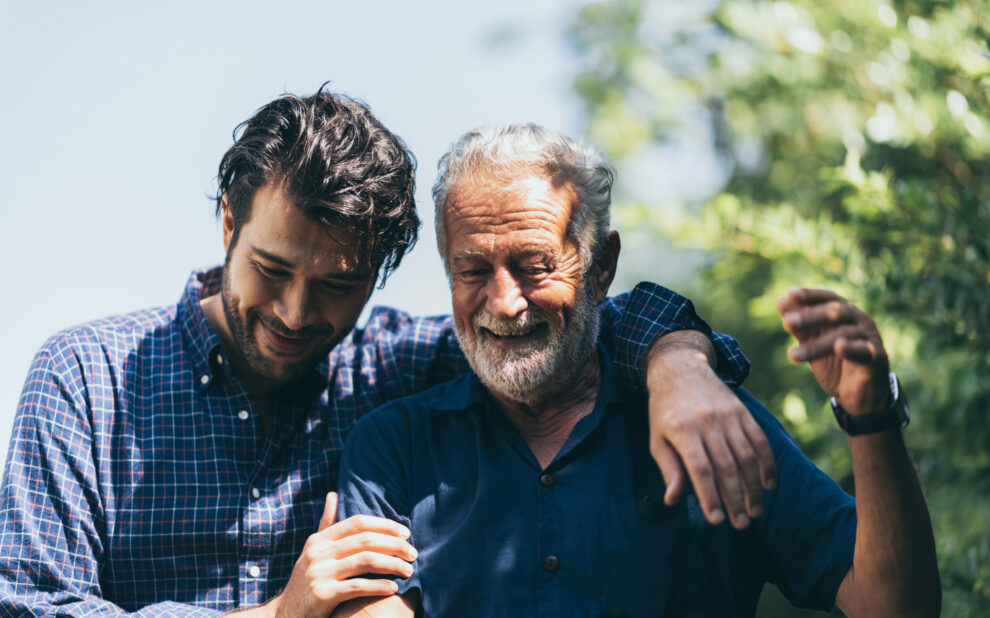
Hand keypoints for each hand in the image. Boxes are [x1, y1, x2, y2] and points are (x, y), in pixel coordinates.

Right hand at [267, 492, 416, 617]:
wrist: (284, 614)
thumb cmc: (306, 580)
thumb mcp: (313, 550)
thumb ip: (326, 524)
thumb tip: (333, 494)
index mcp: (319, 540)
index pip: (358, 522)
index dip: (385, 525)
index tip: (405, 533)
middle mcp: (318, 553)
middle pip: (366, 540)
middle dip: (394, 545)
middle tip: (413, 553)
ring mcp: (319, 573)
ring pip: (365, 561)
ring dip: (393, 564)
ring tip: (408, 570)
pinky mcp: (322, 595)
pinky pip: (358, 586)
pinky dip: (379, 586)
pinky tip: (393, 588)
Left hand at [647, 335, 776, 529]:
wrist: (681, 368)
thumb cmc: (665, 410)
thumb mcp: (657, 438)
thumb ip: (668, 469)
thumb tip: (673, 500)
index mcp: (681, 429)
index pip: (700, 469)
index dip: (710, 496)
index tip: (717, 520)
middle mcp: (707, 422)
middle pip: (726, 466)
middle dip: (735, 499)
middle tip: (741, 524)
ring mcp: (727, 415)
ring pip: (747, 456)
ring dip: (754, 487)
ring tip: (755, 512)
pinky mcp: (742, 411)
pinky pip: (760, 440)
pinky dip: (767, 464)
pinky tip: (769, 485)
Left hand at [778, 287, 889, 415]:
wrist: (859, 395)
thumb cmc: (834, 363)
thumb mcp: (812, 344)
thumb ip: (800, 327)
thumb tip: (782, 302)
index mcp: (845, 312)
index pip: (828, 298)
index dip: (810, 295)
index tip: (790, 294)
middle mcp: (860, 320)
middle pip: (836, 311)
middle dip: (810, 317)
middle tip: (787, 322)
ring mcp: (870, 337)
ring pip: (844, 334)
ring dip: (817, 344)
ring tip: (793, 355)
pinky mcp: (878, 357)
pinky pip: (864, 350)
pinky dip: (851, 348)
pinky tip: (838, 347)